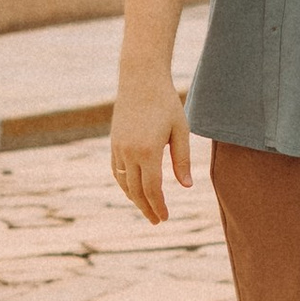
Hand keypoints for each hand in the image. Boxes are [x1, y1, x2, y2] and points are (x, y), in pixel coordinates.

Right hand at [110, 70, 192, 224]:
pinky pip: (116, 171)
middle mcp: (129, 153)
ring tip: (147, 208)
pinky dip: (124, 184)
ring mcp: (118, 148)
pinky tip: (133, 189)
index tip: (164, 218)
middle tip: (157, 221)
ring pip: (124, 183)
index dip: (158, 206)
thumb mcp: (181, 130)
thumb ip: (182, 159)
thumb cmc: (166, 103)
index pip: (152, 189)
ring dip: (134, 198)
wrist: (141, 79)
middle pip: (136, 191)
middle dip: (147, 208)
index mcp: (148, 152)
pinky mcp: (114, 143)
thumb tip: (186, 186)